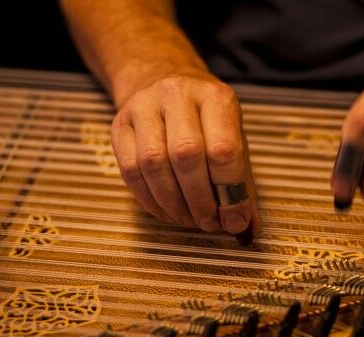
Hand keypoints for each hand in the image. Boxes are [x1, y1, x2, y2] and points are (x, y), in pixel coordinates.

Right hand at [111, 71, 258, 236]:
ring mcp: (144, 106)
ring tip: (188, 219)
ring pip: (153, 164)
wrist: (163, 83)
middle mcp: (178, 94)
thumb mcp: (233, 140)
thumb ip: (242, 184)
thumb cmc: (205, 121)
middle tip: (208, 223)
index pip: (224, 148)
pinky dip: (150, 200)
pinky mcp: (119, 124)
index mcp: (215, 97)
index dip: (230, 192)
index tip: (234, 220)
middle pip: (186, 155)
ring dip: (173, 203)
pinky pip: (130, 170)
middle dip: (199, 200)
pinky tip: (166, 211)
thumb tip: (244, 227)